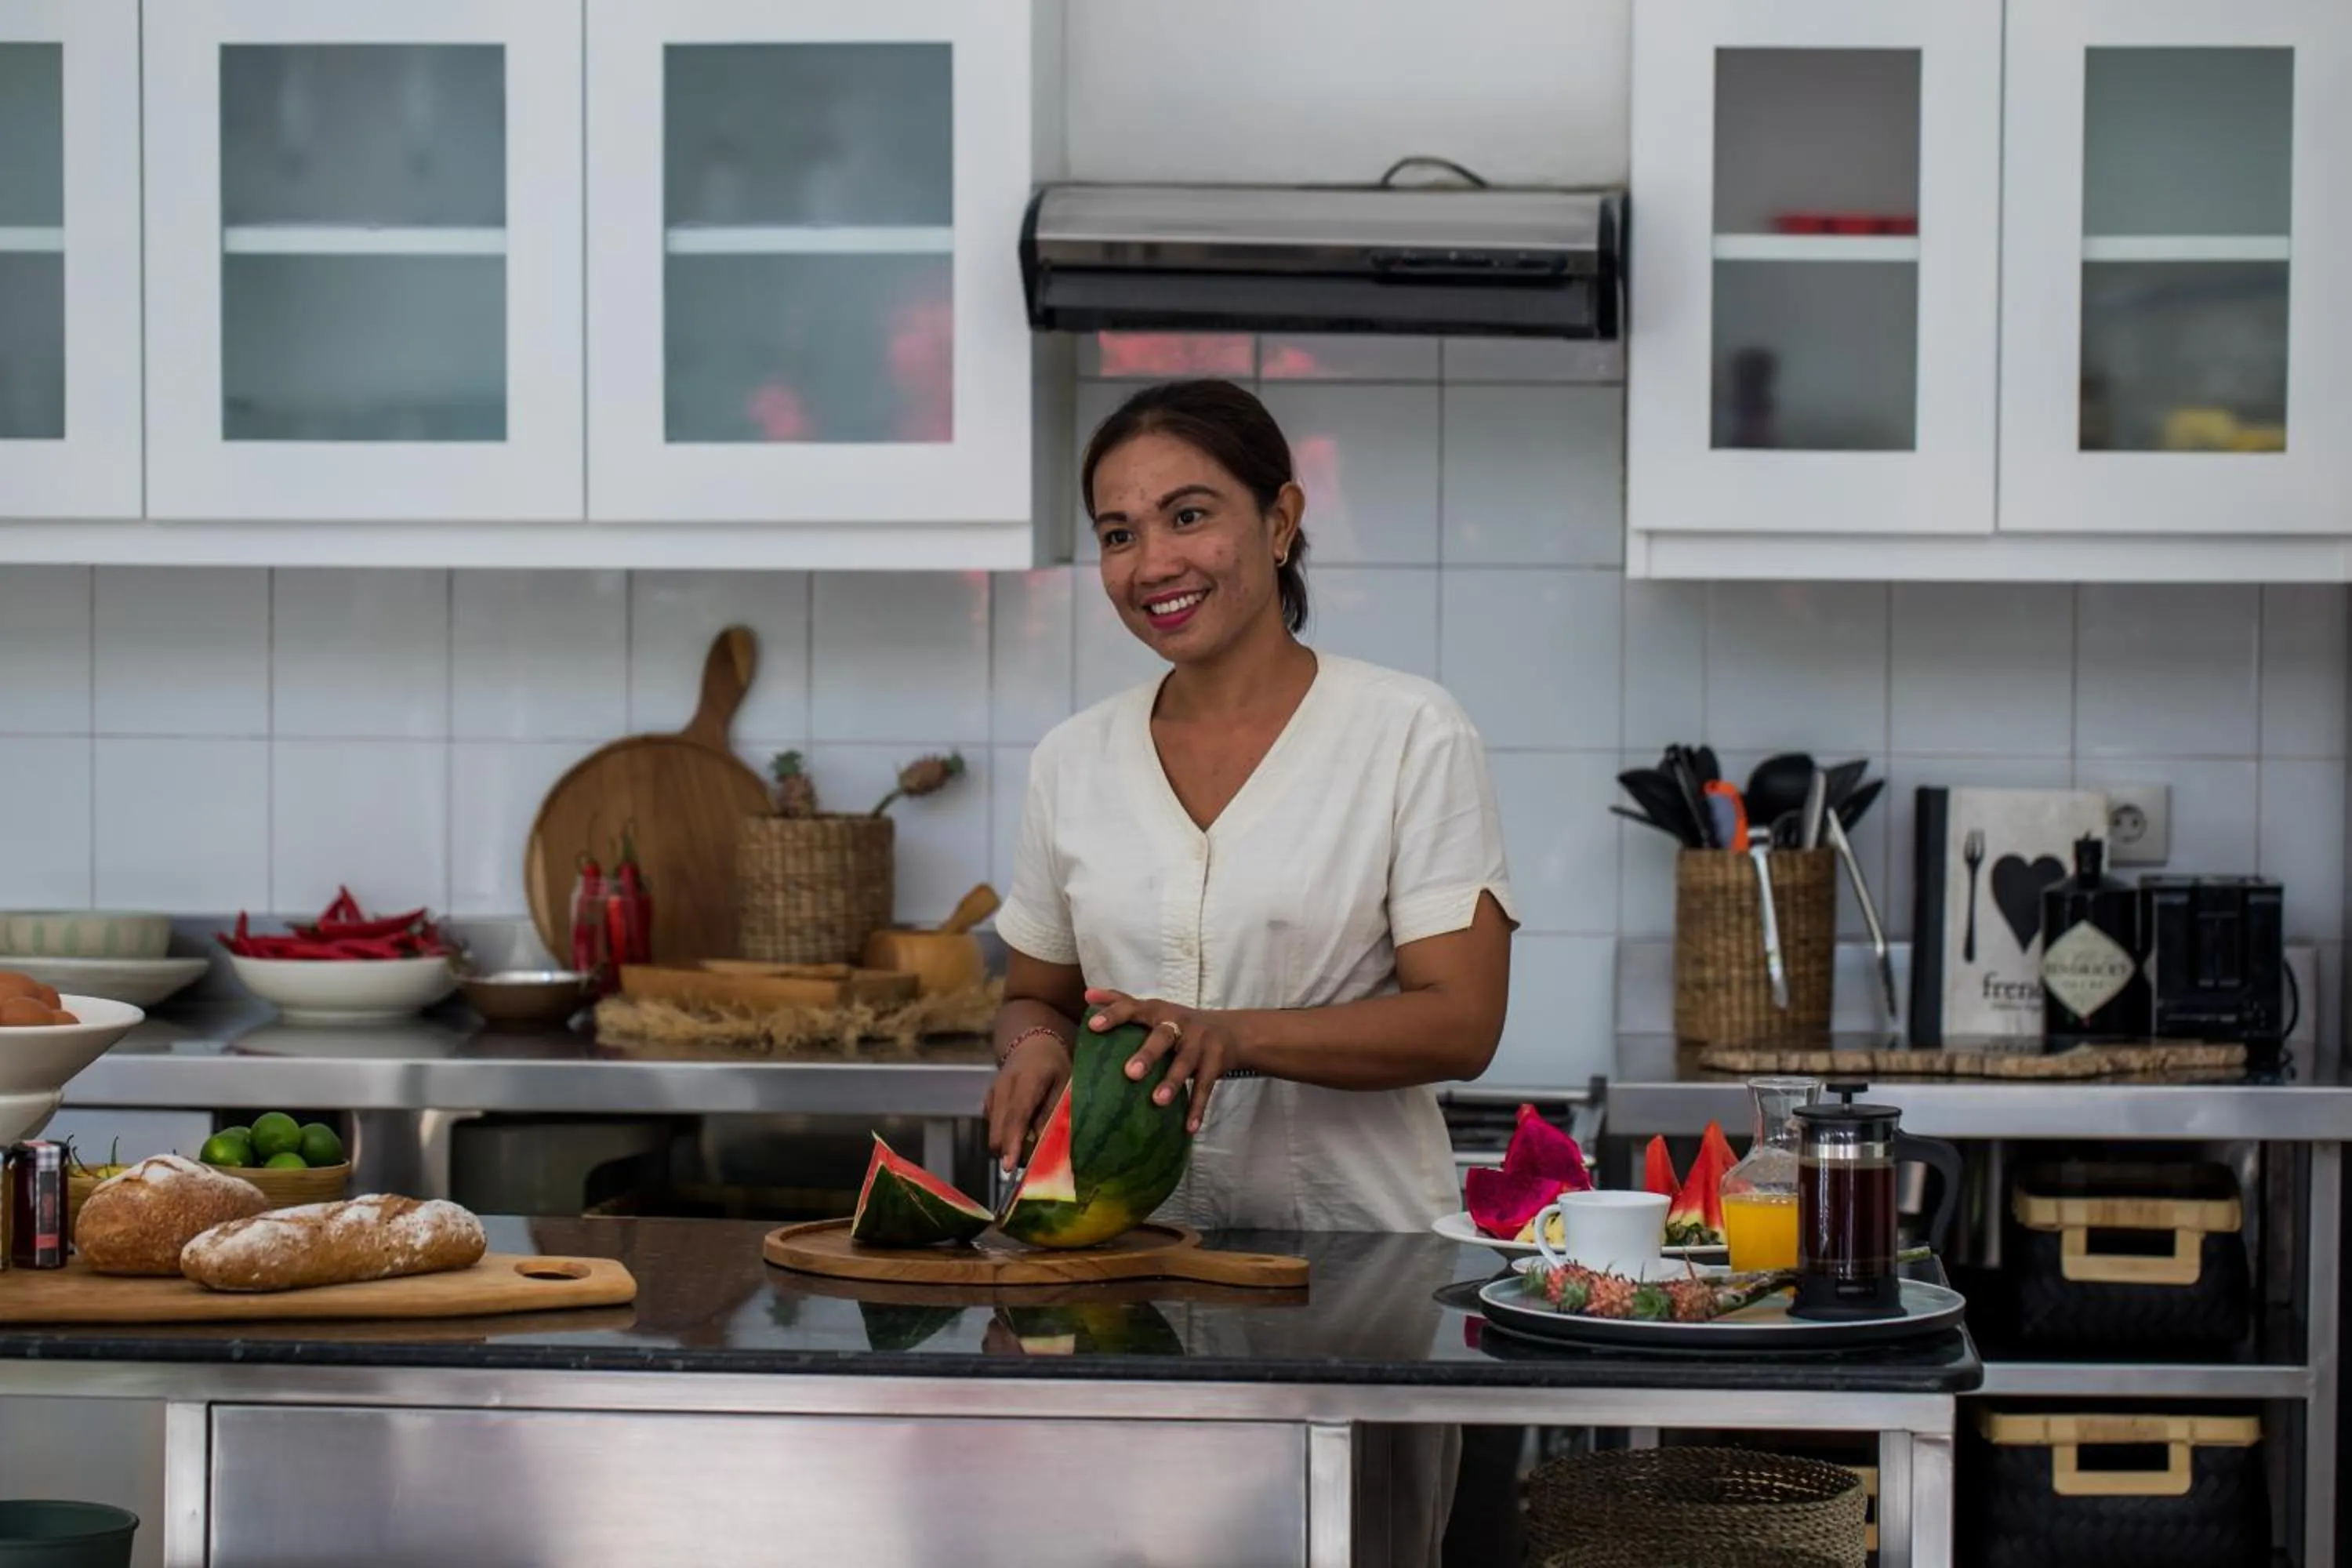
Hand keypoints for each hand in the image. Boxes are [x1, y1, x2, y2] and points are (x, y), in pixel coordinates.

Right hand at [983, 1031, 1071, 1171]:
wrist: (1031, 1045)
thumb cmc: (1054, 1067)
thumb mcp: (1064, 1085)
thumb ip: (1053, 1112)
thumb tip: (1042, 1143)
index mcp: (1027, 1080)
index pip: (1017, 1116)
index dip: (1013, 1143)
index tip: (1009, 1166)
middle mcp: (1003, 1087)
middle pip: (999, 1129)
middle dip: (1010, 1152)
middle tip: (1030, 1163)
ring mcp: (992, 1094)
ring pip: (993, 1132)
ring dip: (1008, 1146)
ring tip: (1029, 1147)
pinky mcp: (987, 1101)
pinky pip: (993, 1127)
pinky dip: (1004, 1136)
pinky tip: (1020, 1132)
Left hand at [1082, 988, 1237, 1133]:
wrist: (1229, 1031)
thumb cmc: (1178, 1023)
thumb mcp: (1153, 1010)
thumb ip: (1122, 1002)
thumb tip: (1088, 995)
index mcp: (1158, 1011)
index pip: (1133, 1008)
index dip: (1114, 1015)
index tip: (1093, 1026)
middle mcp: (1180, 1023)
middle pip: (1163, 1036)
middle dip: (1148, 1054)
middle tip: (1130, 1073)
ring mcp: (1200, 1042)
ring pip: (1185, 1062)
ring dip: (1172, 1082)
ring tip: (1157, 1101)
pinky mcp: (1216, 1062)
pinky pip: (1206, 1086)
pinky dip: (1198, 1107)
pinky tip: (1189, 1127)